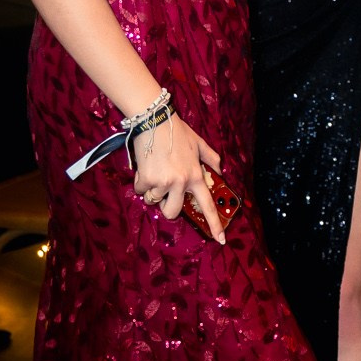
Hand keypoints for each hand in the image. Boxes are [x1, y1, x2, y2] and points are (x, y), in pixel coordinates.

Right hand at [133, 115, 227, 241]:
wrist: (155, 121)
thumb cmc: (178, 132)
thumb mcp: (199, 144)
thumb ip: (211, 158)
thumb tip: (220, 171)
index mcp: (196, 176)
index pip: (207, 205)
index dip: (214, 224)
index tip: (220, 239)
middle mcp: (181, 183)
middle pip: (173, 212)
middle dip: (167, 207)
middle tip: (165, 193)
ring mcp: (163, 182)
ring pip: (154, 201)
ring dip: (152, 191)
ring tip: (155, 172)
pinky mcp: (147, 179)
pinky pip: (141, 190)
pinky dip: (141, 181)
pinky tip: (145, 167)